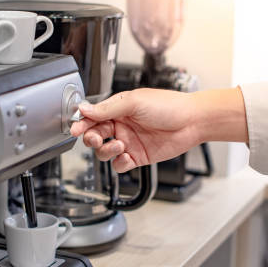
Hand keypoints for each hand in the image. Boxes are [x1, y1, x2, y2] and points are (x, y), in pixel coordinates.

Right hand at [70, 88, 201, 172]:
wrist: (192, 121)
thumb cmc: (169, 105)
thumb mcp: (134, 102)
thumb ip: (107, 108)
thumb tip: (85, 109)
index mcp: (118, 108)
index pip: (93, 116)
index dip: (82, 123)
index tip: (75, 128)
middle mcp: (121, 125)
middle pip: (95, 135)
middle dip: (91, 138)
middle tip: (96, 138)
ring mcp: (129, 141)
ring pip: (105, 151)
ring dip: (107, 150)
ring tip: (120, 145)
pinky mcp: (138, 156)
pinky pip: (120, 164)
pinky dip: (119, 163)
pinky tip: (127, 156)